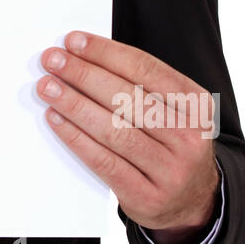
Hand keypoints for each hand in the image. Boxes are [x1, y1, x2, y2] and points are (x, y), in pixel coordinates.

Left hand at [36, 32, 220, 243]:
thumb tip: (85, 57)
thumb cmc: (172, 145)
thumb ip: (140, 86)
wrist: (193, 202)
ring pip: (114, 130)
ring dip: (74, 104)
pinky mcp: (147, 196)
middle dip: (84, 74)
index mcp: (196, 105)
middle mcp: (188, 136)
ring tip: (48, 88)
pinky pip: (104, 162)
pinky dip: (76, 138)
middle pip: (127, 98)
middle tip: (53, 60)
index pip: (145, 69)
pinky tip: (56, 120)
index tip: (74, 42)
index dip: (106, 53)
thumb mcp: (175, 110)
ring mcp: (170, 170)